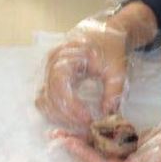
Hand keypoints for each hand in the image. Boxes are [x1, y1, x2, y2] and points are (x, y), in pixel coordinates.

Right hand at [36, 2, 158, 129]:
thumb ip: (113, 92)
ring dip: (60, 116)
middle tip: (86, 126)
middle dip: (67, 115)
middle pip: (49, 96)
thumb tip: (107, 114)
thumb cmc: (110, 49)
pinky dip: (56, 111)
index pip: (60, 86)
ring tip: (81, 123)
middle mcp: (52, 63)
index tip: (87, 119)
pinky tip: (73, 118)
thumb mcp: (117, 70)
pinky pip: (46, 99)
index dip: (71, 106)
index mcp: (66, 56)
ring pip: (44, 100)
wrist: (105, 35)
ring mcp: (48, 71)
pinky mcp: (51, 78)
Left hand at [51, 118, 160, 161]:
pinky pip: (111, 139)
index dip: (81, 153)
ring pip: (100, 147)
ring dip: (83, 138)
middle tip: (55, 134)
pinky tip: (87, 122)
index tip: (66, 141)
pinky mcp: (133, 144)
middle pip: (94, 156)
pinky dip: (99, 131)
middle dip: (75, 146)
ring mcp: (128, 155)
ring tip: (65, 128)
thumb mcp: (158, 159)